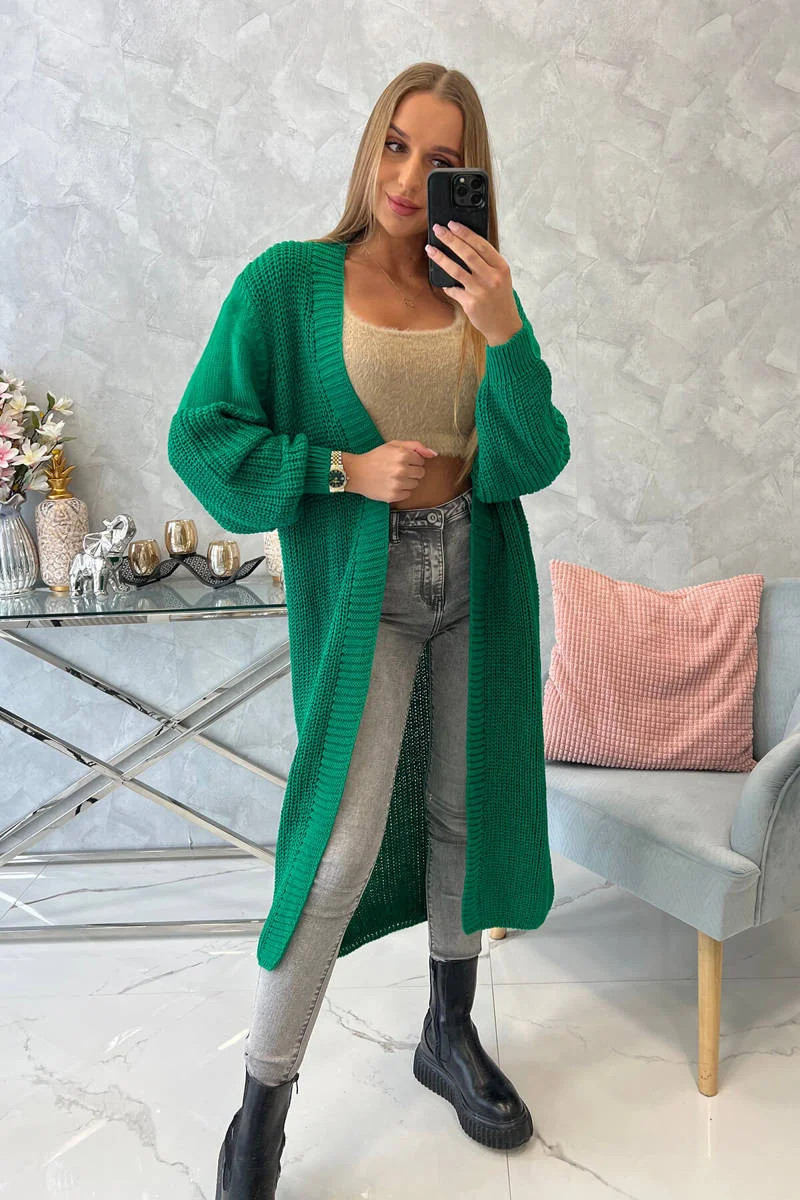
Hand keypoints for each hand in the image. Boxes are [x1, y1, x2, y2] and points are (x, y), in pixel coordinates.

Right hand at [343, 441, 438, 502]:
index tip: (401, 461)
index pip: (421, 461)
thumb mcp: (394, 445)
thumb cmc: (375, 457)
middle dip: (412, 471)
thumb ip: (416, 446)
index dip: (412, 461)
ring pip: (415, 484)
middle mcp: (401, 470)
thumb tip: (434, 454)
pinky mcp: (393, 496)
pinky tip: (391, 485)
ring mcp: (398, 484)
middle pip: (421, 473)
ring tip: (394, 477)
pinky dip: (401, 490)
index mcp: (403, 455)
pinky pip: (408, 494)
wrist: (356, 472)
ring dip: (407, 481)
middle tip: (398, 469)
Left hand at [425, 222, 522, 345]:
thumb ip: (488, 262)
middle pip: (467, 254)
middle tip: (438, 229)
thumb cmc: (500, 298)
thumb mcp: (501, 277)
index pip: (481, 244)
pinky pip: (453, 289)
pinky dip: (447, 285)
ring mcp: (481, 291)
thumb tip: (465, 244)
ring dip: (441, 257)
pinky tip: (442, 282)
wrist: (504, 325)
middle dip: (450, 239)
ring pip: (456, 269)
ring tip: (430, 249)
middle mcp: (492, 278)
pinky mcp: (471, 303)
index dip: (465, 233)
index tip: (452, 224)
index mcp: (501, 267)